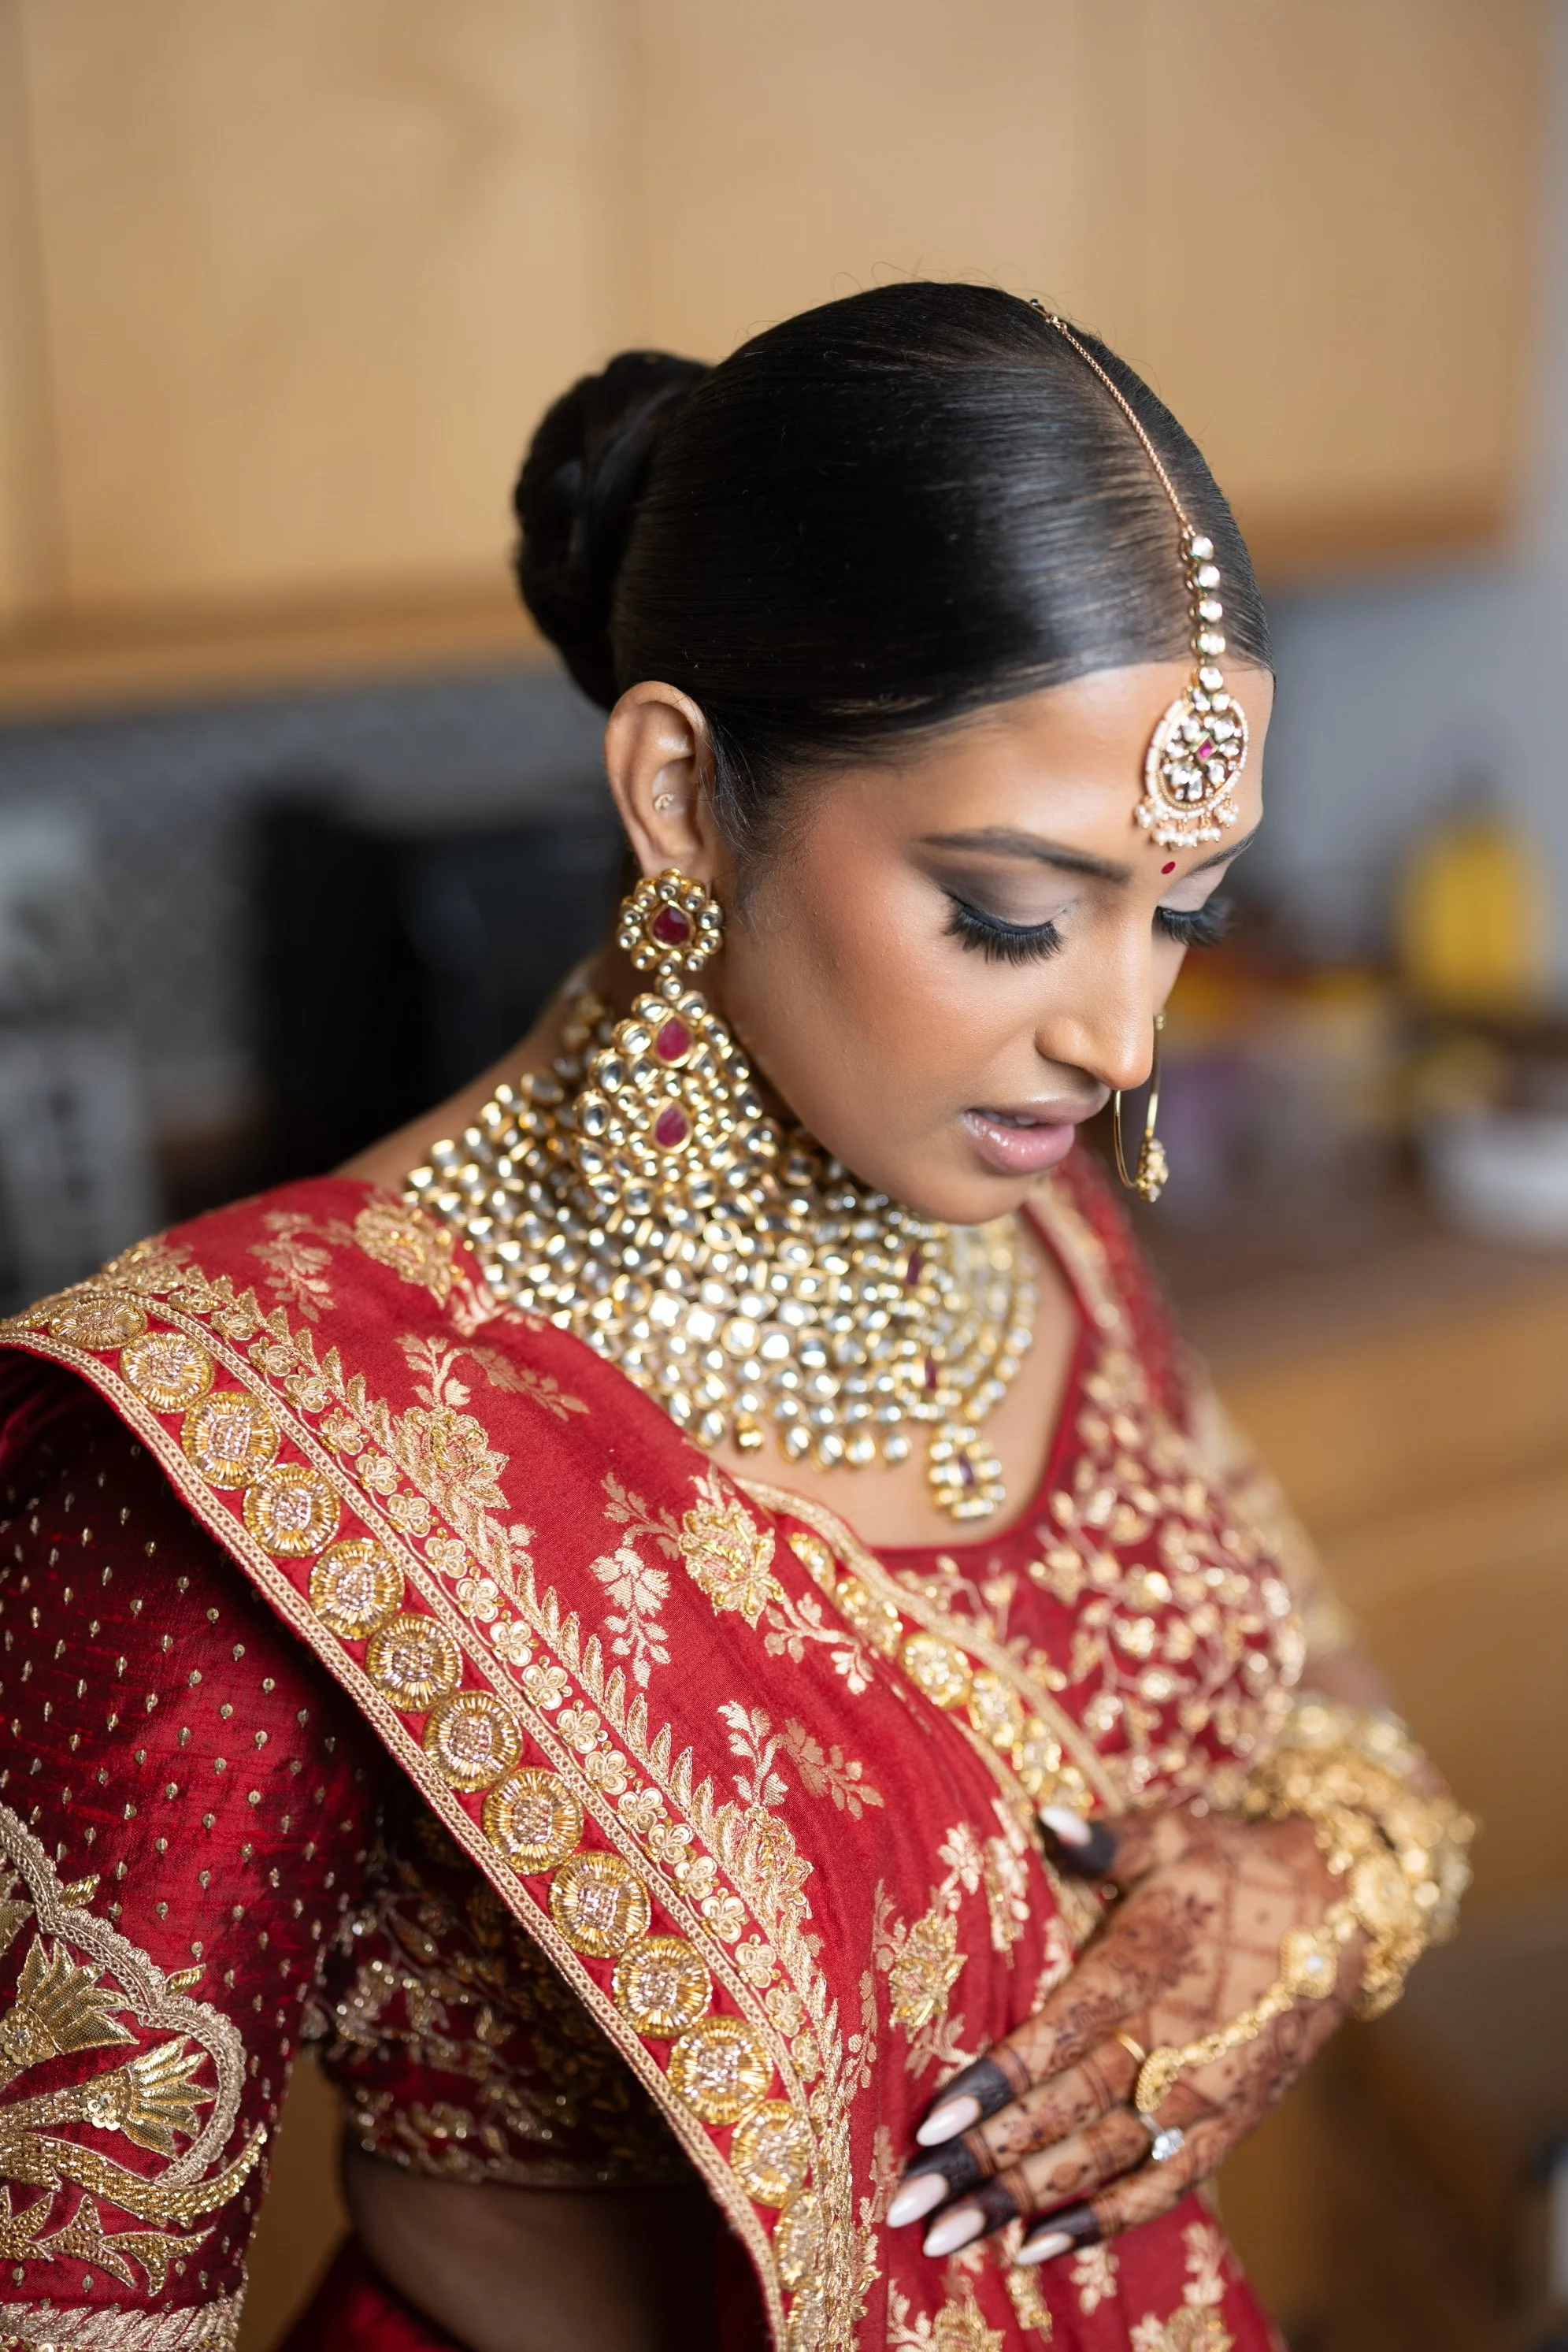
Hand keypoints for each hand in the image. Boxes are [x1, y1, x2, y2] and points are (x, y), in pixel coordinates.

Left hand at [886, 1804, 1360, 2267]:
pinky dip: (1104, 2219)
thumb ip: (1107, 1840)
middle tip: (909, 2204)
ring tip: (949, 2237)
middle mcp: (1168, 2045)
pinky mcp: (1227, 2125)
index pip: (1057, 2039)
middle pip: (1063, 2114)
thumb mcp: (1172, 1835)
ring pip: (1100, 2161)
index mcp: (1143, 1972)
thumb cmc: (1232, 1866)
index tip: (931, 2123)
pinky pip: (1162, 2186)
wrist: (1339, 1915)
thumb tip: (1049, 1817)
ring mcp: (1200, 2095)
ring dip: (1024, 2201)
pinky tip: (1040, 2245)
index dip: (995, 2083)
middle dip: (984, 2161)